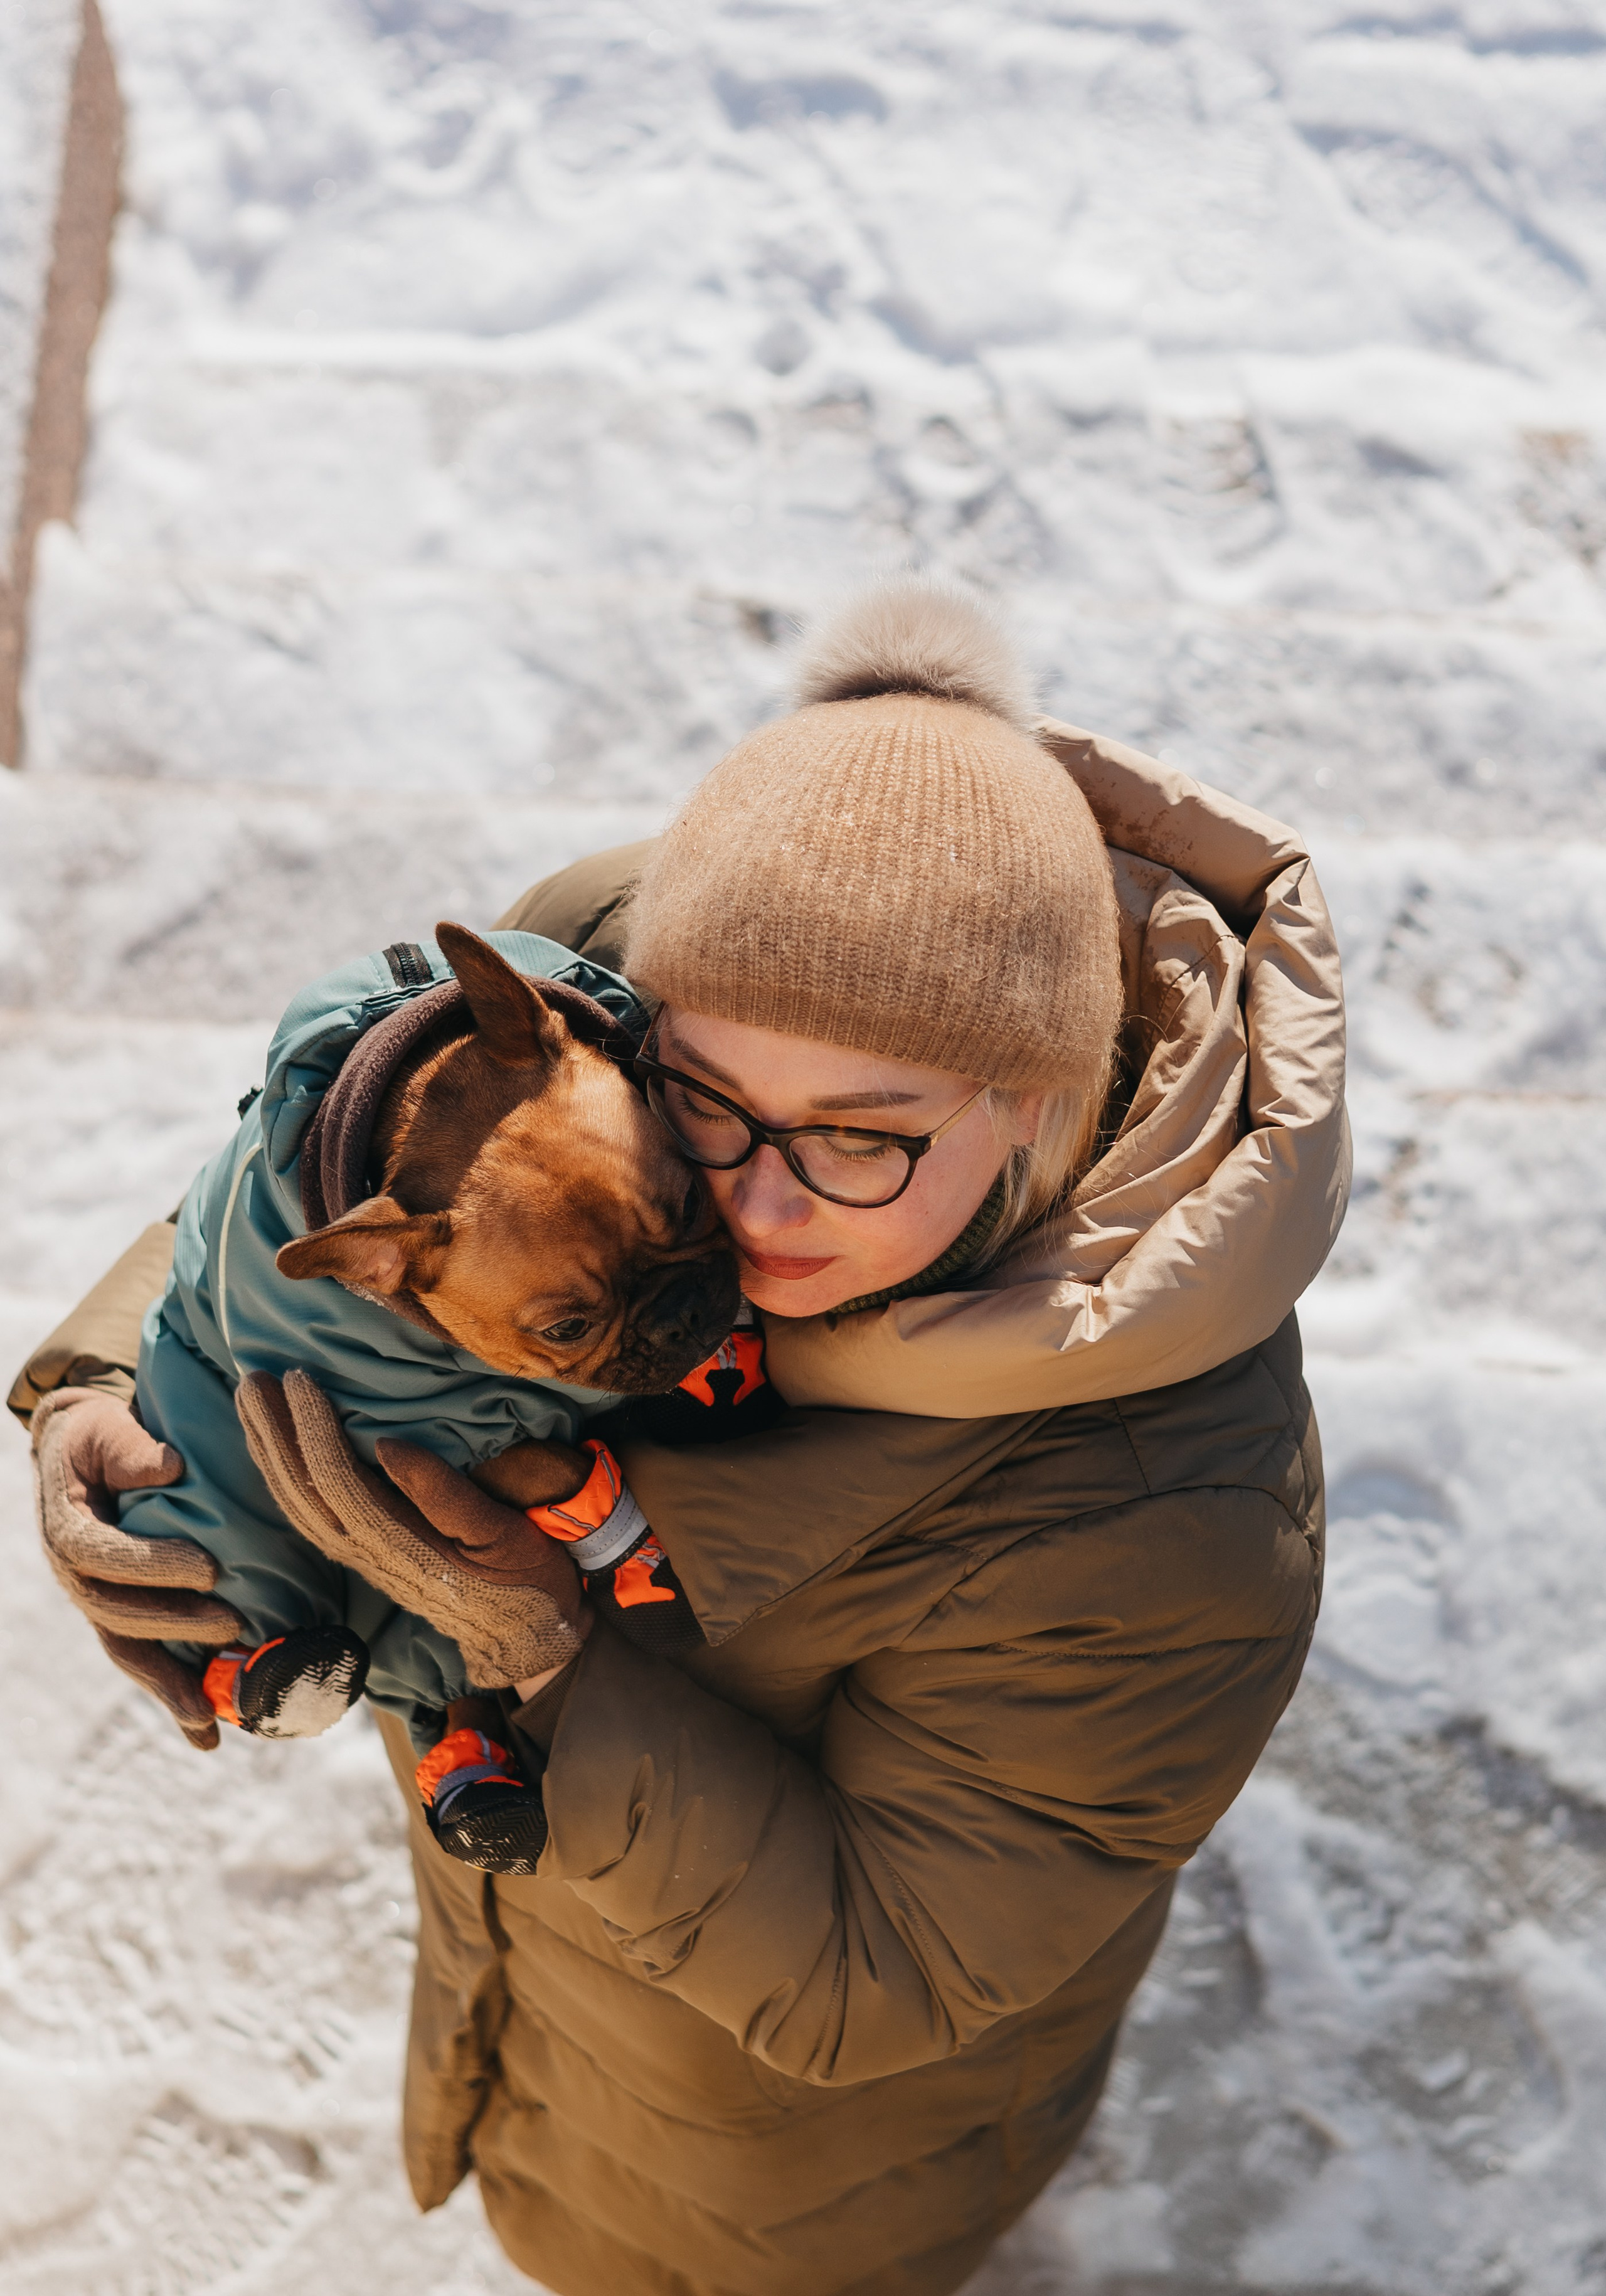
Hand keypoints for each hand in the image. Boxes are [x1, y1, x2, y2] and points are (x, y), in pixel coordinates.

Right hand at [31, 1386, 244, 1749]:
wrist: (79, 1453)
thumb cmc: (101, 1438)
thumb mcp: (108, 1429)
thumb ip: (131, 1447)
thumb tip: (169, 1465)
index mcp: (67, 1527)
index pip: (100, 1553)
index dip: (150, 1564)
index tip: (207, 1567)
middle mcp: (73, 1575)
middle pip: (115, 1612)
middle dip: (174, 1624)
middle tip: (233, 1625)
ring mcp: (94, 1602)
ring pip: (126, 1650)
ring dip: (168, 1685)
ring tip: (211, 1717)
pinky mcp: (120, 1618)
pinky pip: (141, 1660)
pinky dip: (172, 1697)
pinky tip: (207, 1734)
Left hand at [236, 1370, 587, 1688]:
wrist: (522, 1636)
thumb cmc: (523, 1580)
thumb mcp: (500, 1535)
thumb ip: (445, 1495)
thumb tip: (385, 1444)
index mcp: (398, 1544)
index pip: (336, 1480)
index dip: (313, 1428)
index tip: (299, 1377)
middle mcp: (367, 1552)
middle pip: (302, 1489)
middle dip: (274, 1431)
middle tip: (253, 1378)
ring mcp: (361, 1557)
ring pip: (296, 1502)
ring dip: (270, 1450)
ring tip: (252, 1402)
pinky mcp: (366, 1556)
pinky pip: (308, 1514)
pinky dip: (285, 1477)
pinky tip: (276, 1450)